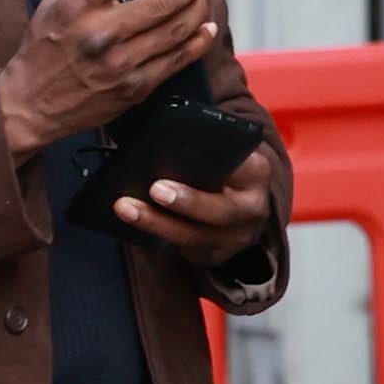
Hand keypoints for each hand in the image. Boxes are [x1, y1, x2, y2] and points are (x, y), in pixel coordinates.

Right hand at [0, 0, 215, 156]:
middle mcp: (102, 34)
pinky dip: (198, 40)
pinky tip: (206, 27)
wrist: (30, 106)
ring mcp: (121, 63)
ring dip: (197, 7)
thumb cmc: (42, 50)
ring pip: (176, 29)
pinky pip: (177, 60)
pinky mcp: (135, 87)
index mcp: (77, 8)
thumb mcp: (54, 2)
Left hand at [117, 140, 278, 269]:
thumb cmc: (220, 164)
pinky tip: (135, 222)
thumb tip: (161, 128)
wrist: (237, 196)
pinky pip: (185, 250)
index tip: (189, 159)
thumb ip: (204, 141)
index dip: (215, 166)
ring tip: (127, 207)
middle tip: (155, 189)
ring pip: (196, 236)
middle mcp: (254, 209)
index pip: (242, 167)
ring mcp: (237, 237)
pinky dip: (157, 236)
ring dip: (158, 223)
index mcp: (257, 172)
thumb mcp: (222, 147)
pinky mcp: (217, 254)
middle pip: (221, 210)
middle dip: (187, 202)